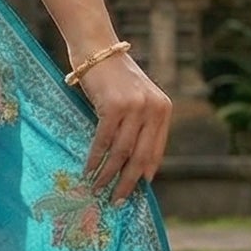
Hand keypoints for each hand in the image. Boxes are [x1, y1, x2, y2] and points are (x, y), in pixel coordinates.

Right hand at [75, 50, 172, 204]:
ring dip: (107, 175)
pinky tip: (87, 171)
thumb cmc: (112, 76)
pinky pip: (103, 141)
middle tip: (117, 202)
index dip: (145, 174)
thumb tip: (129, 163)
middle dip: (127, 183)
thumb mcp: (135, 99)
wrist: (96, 48)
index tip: (135, 192)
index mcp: (163, 109)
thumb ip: (139, 125)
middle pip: (140, 157)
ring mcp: (135, 108)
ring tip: (97, 189)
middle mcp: (154, 109)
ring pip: (121, 153)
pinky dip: (94, 159)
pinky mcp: (114, 107)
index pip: (156, 151)